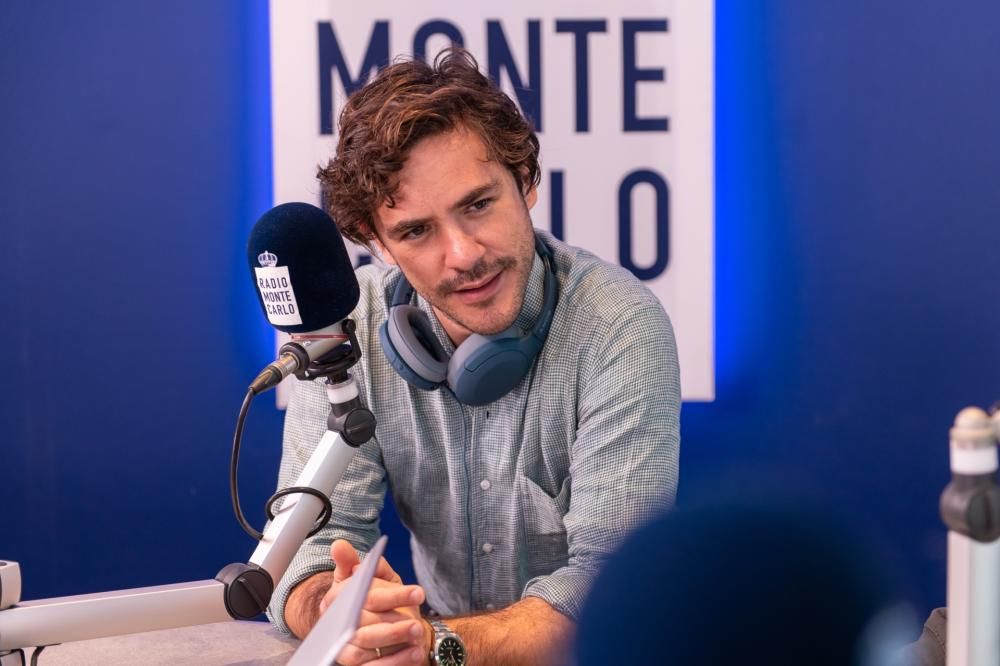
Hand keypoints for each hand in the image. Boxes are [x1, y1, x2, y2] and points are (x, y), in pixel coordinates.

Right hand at [324, 540, 430, 664]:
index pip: (366, 596)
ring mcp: (342, 648)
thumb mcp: (377, 581)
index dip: (393, 594)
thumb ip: (364, 566)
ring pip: (362, 649)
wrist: (383, 631)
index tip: (419, 593)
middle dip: (393, 623)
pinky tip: (414, 652)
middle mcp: (335, 625)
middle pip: (362, 624)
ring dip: (393, 641)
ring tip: (416, 634)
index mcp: (337, 599)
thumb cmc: (379, 602)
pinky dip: (394, 662)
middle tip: (417, 622)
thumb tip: (340, 546)